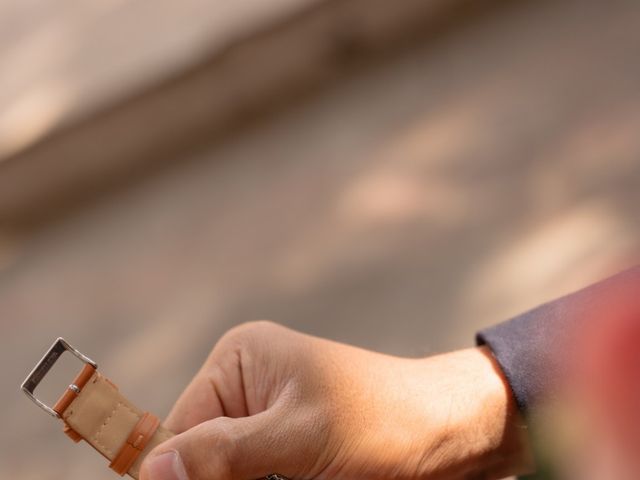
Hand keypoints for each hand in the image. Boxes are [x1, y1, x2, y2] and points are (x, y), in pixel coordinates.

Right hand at [139, 321, 531, 479]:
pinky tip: (309, 479)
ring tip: (306, 475)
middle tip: (276, 477)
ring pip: (229, 472)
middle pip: (202, 459)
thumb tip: (149, 470)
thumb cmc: (383, 423)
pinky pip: (256, 474)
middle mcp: (247, 387)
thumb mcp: (299, 437)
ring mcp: (269, 420)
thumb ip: (223, 453)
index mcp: (240, 362)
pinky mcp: (289, 451)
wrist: (452, 435)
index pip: (179, 432)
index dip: (177, 478)